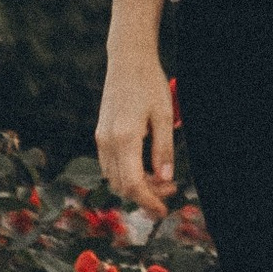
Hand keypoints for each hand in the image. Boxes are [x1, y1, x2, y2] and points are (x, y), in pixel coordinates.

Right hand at [96, 54, 177, 215]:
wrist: (127, 61)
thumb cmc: (148, 84)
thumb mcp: (164, 116)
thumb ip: (164, 150)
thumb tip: (166, 179)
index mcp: (124, 138)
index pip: (133, 184)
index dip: (148, 201)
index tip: (163, 211)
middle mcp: (107, 142)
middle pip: (122, 185)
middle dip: (146, 195)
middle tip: (171, 190)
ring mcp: (101, 139)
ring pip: (115, 178)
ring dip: (136, 185)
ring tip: (162, 179)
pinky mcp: (101, 134)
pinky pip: (110, 166)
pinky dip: (127, 174)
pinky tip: (146, 168)